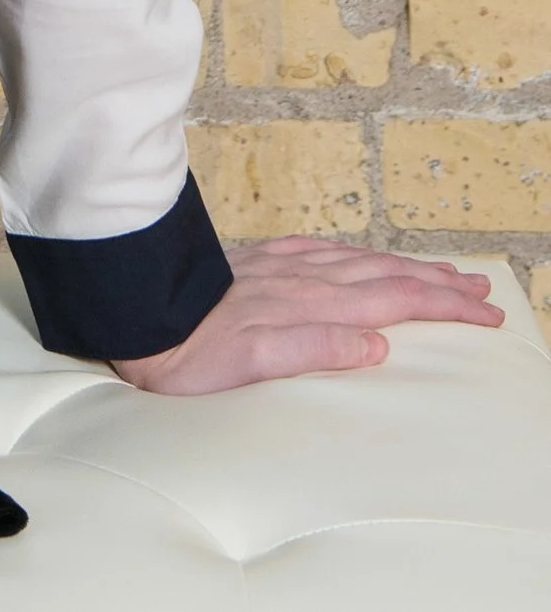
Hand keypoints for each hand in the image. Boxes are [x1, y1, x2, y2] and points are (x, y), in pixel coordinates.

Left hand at [108, 234, 503, 394]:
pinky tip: (357, 254)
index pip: (393, 301)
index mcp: (308, 307)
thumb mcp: (249, 365)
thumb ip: (312, 350)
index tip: (483, 311)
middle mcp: (301, 280)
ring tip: (439, 269)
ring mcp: (279, 266)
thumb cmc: (186, 350)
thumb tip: (376, 346)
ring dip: (404, 265)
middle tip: (481, 289)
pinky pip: (319, 250)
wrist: (132, 306)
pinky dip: (353, 253)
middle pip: (386, 275)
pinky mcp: (255, 260)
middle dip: (437, 283)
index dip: (442, 305)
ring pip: (358, 260)